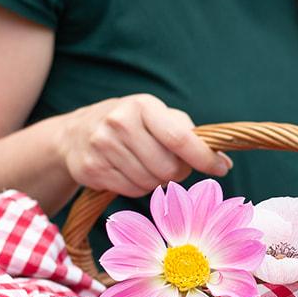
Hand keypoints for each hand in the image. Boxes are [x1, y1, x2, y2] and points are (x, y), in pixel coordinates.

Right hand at [58, 94, 231, 195]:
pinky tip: (131, 173)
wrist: (75, 134)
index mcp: (142, 106)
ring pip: (151, 183)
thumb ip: (188, 134)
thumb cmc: (130, 124)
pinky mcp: (92, 169)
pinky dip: (139, 187)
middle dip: (179, 172)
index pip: (180, 138)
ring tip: (148, 166)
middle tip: (174, 165)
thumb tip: (222, 161)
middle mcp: (120, 123)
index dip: (204, 158)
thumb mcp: (155, 116)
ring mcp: (103, 146)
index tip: (221, 168)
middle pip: (168, 168)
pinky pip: (132, 191)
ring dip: (158, 181)